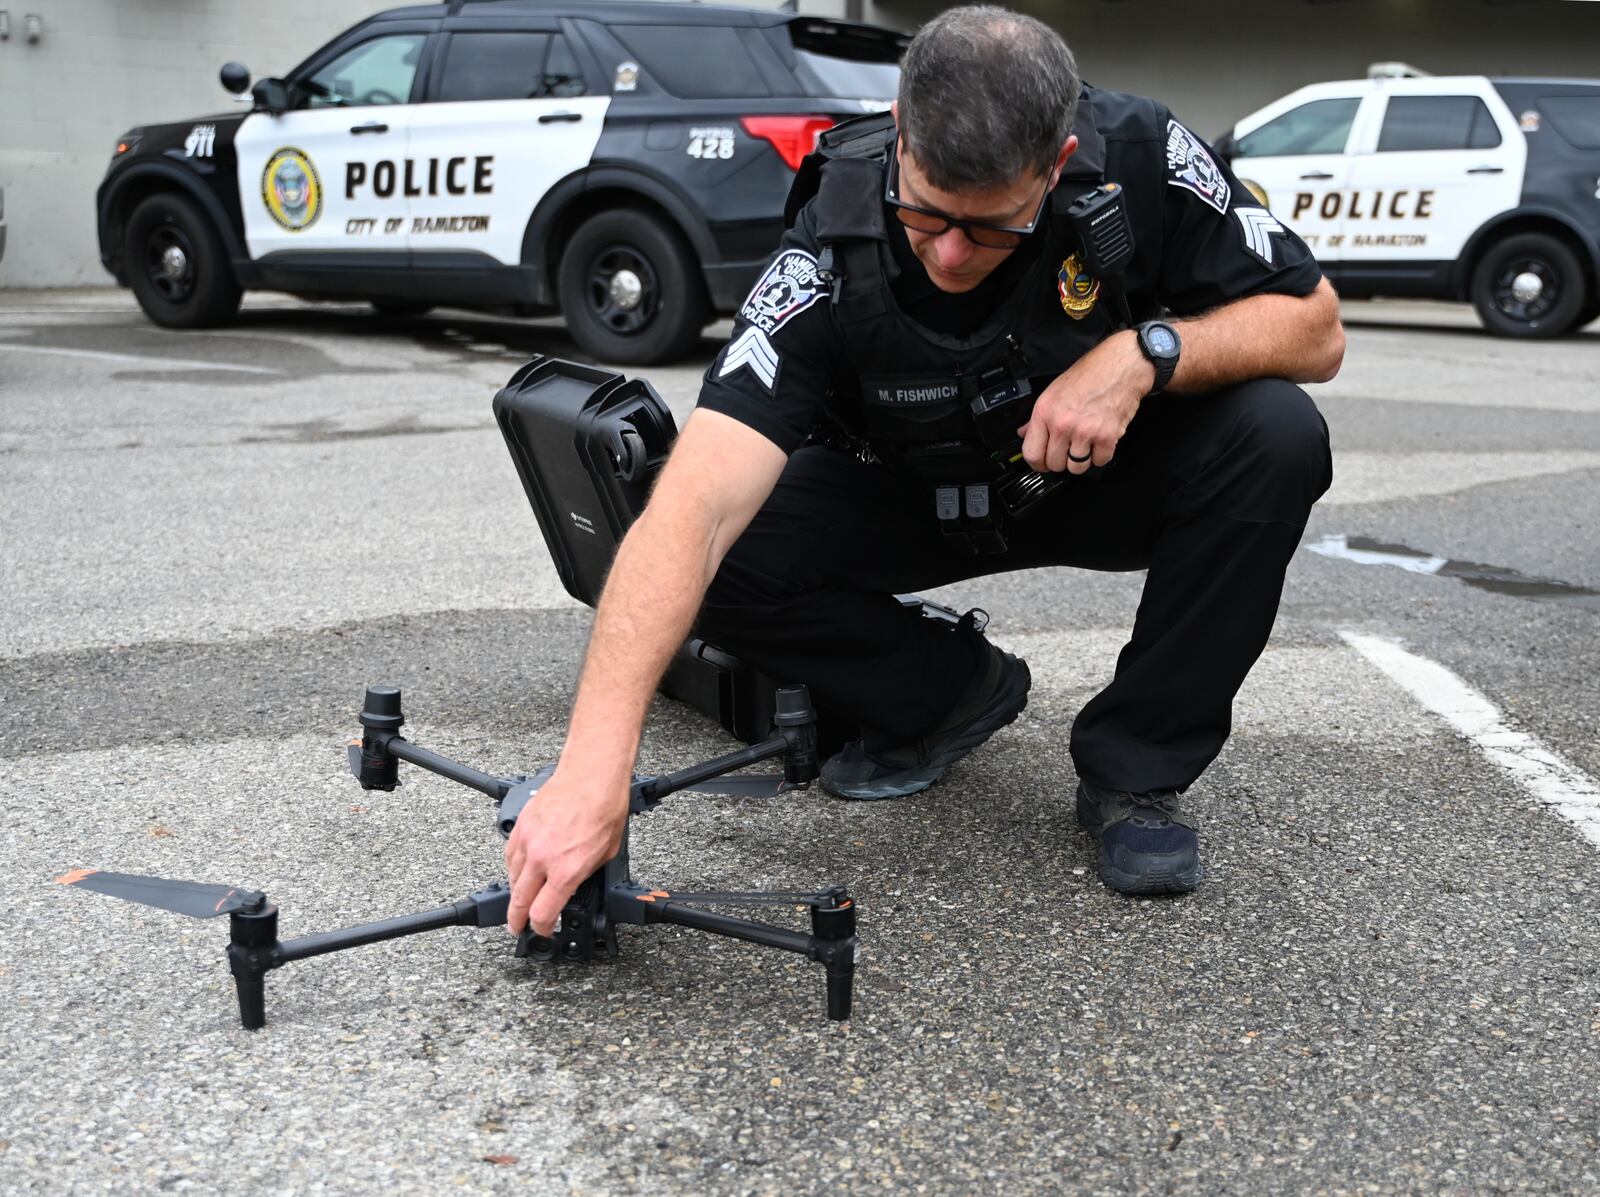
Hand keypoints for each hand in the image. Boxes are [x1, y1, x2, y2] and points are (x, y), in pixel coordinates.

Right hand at [503, 766, 629, 936]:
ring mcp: (528, 841)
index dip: (541, 928)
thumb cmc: (605, 807)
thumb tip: (573, 883)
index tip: (543, 930)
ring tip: (521, 899)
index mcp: (566, 871)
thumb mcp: (606, 854)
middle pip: (518, 901)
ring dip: (515, 892)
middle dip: (516, 920)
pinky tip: (519, 871)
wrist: (591, 775)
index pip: (542, 913)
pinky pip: (510, 854)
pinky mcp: (520, 824)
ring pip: (511, 877)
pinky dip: (513, 867)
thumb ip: (584, 873)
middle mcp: (542, 859)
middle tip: (516, 928)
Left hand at [1017, 330, 1155, 474]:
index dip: (1037, 464)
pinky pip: (1099, 461)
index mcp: (1045, 412)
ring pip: (1076, 467)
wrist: (1120, 367)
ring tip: (1085, 446)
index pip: (1031, 454)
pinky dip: (1101, 455)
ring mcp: (1085, 432)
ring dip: (1081, 461)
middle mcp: (1062, 424)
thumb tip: (1025, 433)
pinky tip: (1100, 442)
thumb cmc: (1090, 374)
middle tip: (1068, 450)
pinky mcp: (1107, 437)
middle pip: (1054, 465)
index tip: (1043, 464)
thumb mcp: (1054, 391)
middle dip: (1061, 461)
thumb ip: (1038, 417)